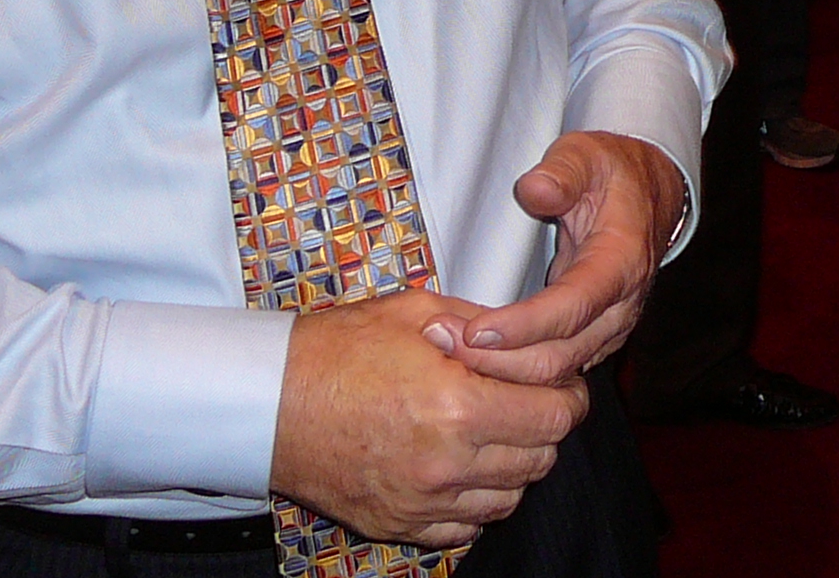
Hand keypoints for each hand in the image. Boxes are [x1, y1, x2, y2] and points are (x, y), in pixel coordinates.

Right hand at [271, 290, 587, 548]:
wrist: (269, 401)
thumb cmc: (337, 350)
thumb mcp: (417, 312)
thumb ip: (482, 326)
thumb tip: (528, 337)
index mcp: (458, 405)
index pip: (555, 416)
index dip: (569, 397)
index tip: (562, 385)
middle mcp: (447, 462)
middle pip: (540, 460)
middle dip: (544, 428)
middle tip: (528, 403)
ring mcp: (423, 501)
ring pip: (510, 498)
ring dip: (514, 466)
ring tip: (493, 432)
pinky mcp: (400, 524)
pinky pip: (467, 527)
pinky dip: (476, 501)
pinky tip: (462, 467)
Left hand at [422, 132, 686, 387]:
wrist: (648, 193)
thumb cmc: (611, 173)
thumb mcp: (587, 154)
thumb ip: (562, 170)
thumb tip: (533, 190)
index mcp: (621, 261)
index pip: (573, 307)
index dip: (523, 326)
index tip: (474, 330)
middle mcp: (620, 306)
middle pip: (559, 355)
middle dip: (497, 357)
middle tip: (439, 338)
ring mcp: (609, 329)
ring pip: (555, 372)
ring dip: (499, 369)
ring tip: (445, 348)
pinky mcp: (593, 339)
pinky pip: (554, 369)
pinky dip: (513, 371)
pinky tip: (473, 357)